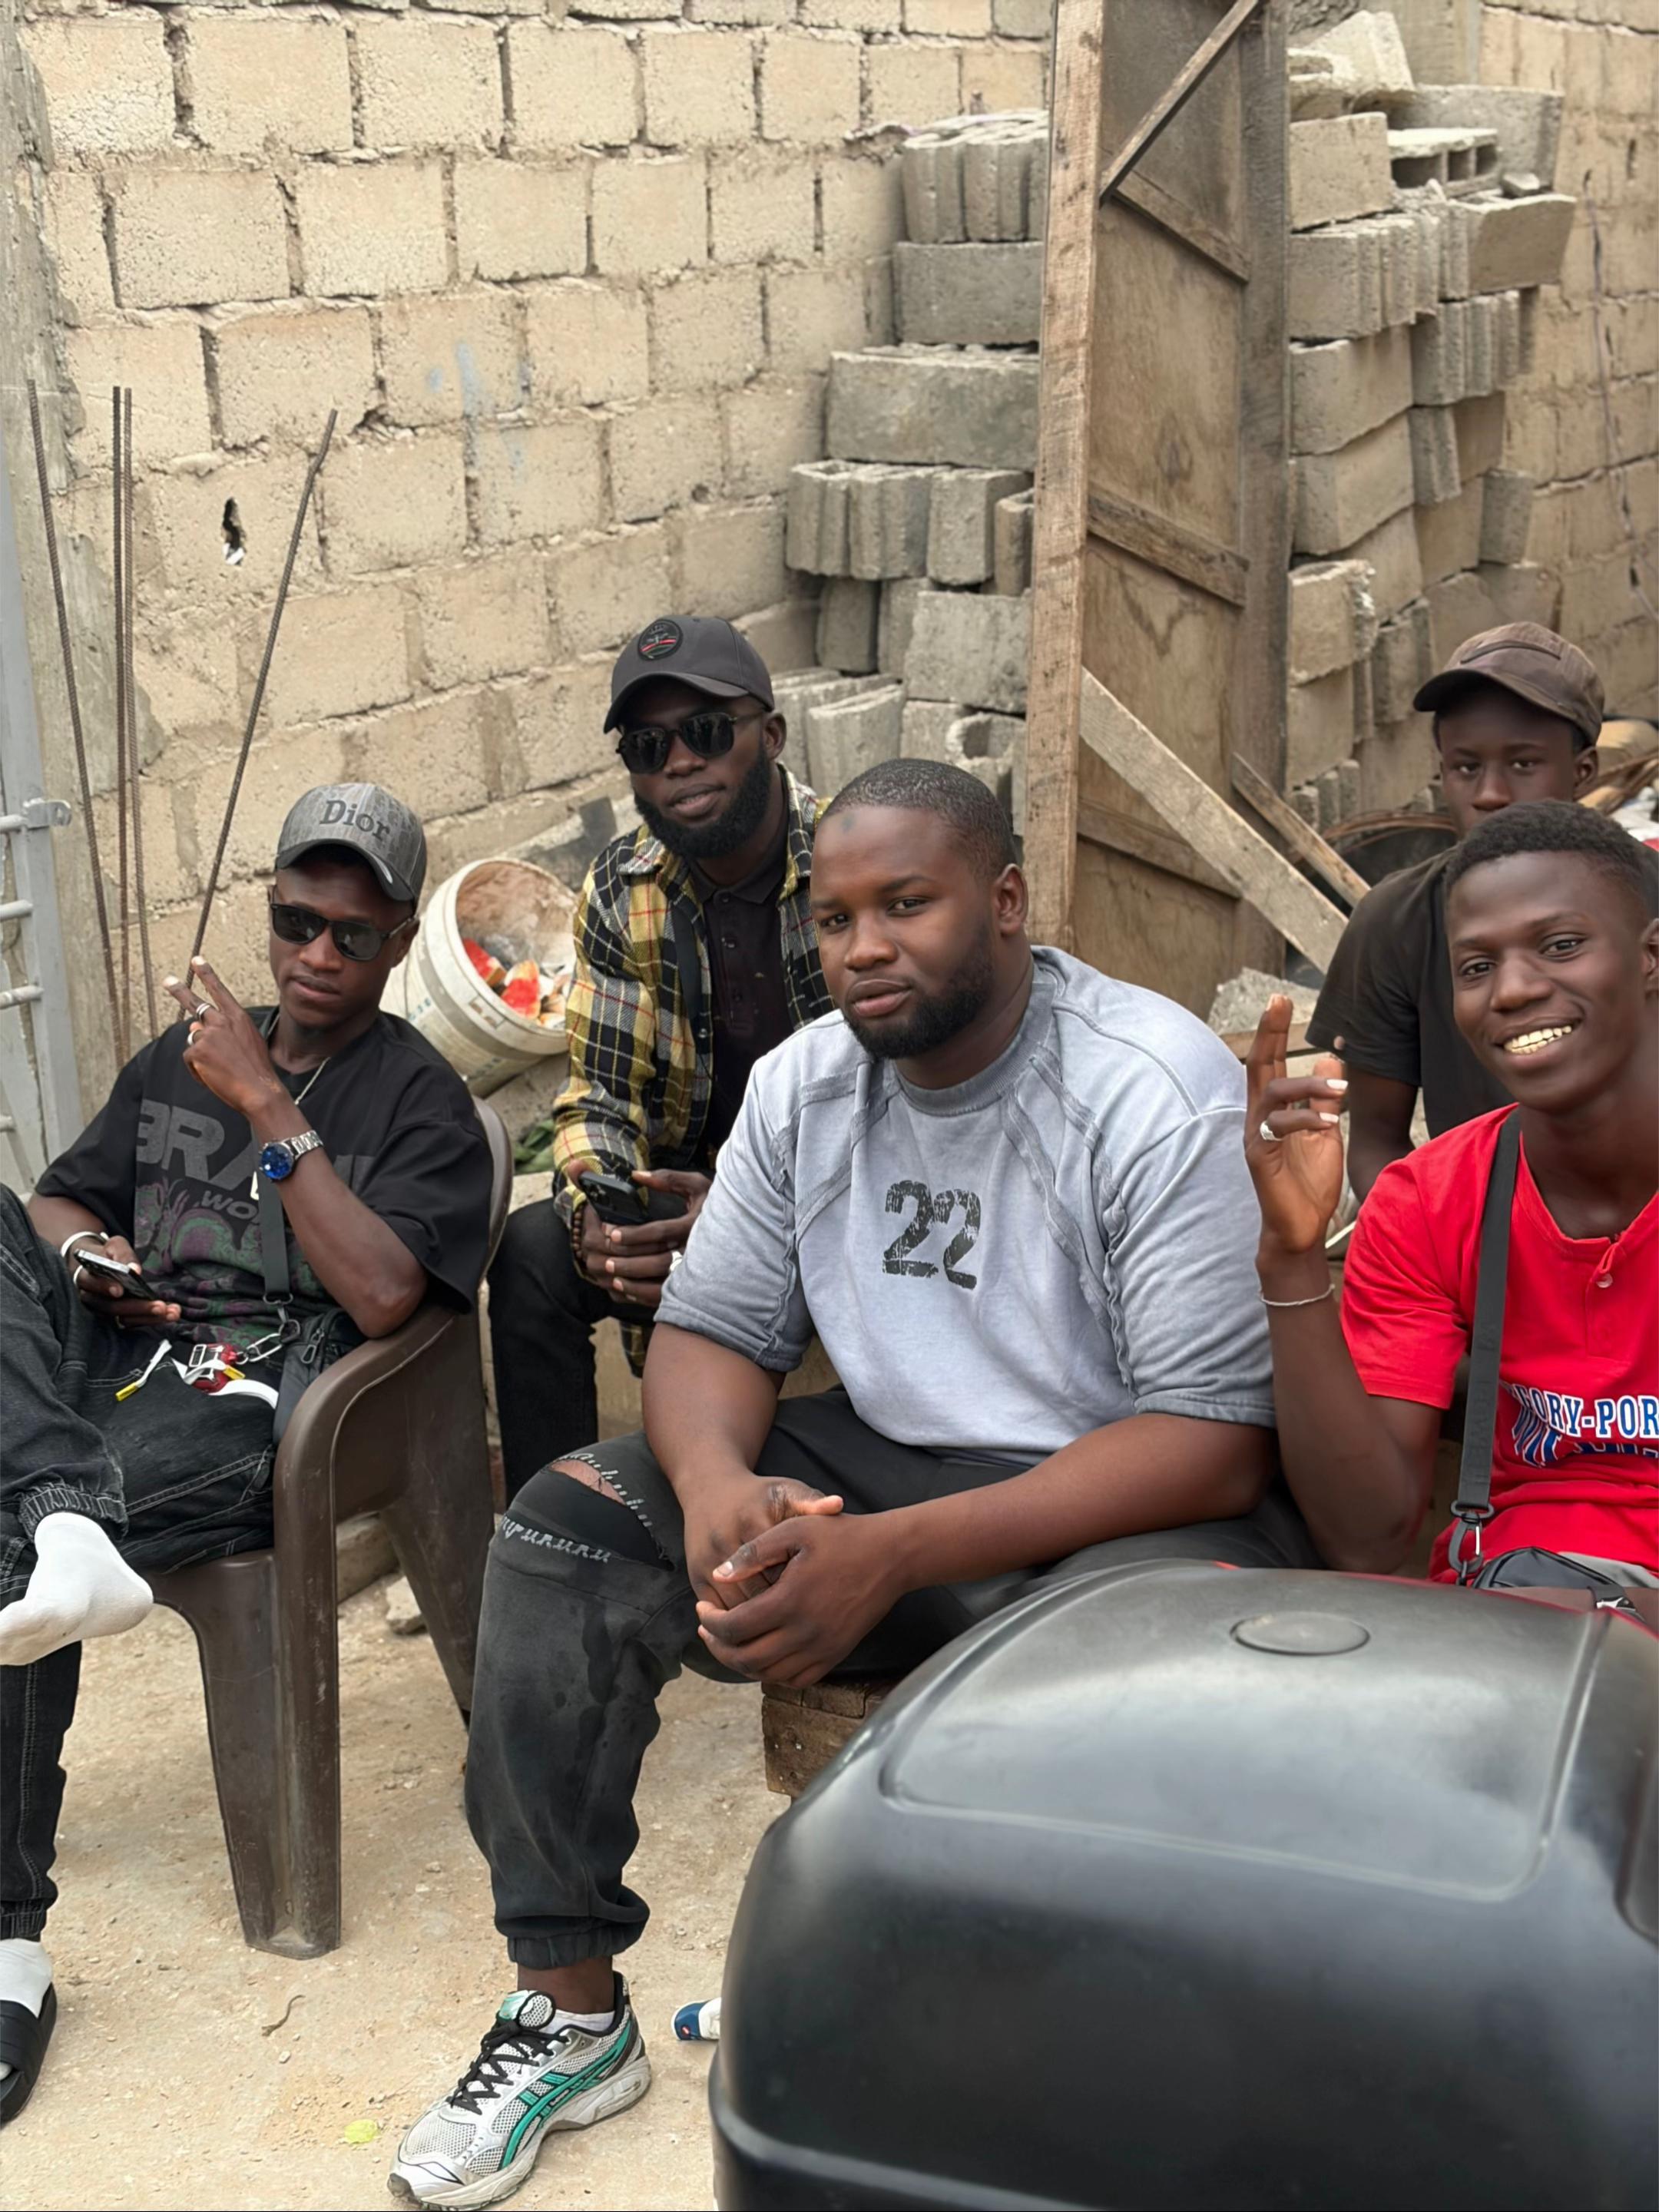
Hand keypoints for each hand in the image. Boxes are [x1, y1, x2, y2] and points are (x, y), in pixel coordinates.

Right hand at [71, 1233, 179, 1326]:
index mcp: (86, 1278)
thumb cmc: (107, 1254)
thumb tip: (135, 1270)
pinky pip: (134, 1322)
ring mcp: (104, 1311)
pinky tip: (170, 1314)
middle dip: (137, 1308)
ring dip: (149, 1318)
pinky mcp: (117, 1317)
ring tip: (172, 1313)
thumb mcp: (114, 1246)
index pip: (92, 1284)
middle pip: (112, 1307)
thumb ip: (122, 1255)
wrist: (97, 1265)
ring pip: (124, 1319)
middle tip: (160, 1306)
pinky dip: (152, 1319)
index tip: (120, 1290)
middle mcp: (92, 1298)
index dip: (105, 1287)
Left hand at [166, 958, 280, 1121]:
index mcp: (238, 1017)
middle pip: (196, 1003)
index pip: (219, 990)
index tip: (196, 961)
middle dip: (179, 991)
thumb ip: (221, 1031)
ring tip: (221, 1069)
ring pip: (194, 1040)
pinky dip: (198, 1069)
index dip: (207, 974)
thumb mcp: (246, 1043)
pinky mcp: (197, 1051)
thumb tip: (192, 1026)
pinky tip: (214, 1076)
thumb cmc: (256, 1070)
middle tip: (167, 980)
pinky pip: (190, 1058)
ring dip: (202, 1055)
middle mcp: (222, 1021)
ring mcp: (208, 1035)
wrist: (259, 1090)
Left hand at [578, 1168, 713, 1309]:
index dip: (632, 1234)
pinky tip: (626, 1288)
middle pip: (658, 1261)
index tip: (609, 1232)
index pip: (660, 1232)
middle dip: (628, 1260)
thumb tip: (636, 1175)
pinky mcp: (694, 1286)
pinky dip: (644, 1295)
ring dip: (634, 1282)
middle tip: (605, 1257)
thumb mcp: (697, 1185)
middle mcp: (699, 1251)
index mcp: (697, 1224)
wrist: (745, 1230)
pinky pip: (667, 1296)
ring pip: (662, 1284)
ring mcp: (698, 1272)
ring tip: (611, 1275)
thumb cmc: (717, 1204)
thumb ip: (668, 1178)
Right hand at [681, 1466, 843, 1610]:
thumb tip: (838, 1504)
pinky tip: (761, 1623)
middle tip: (803, 1619)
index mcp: (751, 1522)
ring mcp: (706, 1563)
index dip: (800, 1585)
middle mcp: (724, 1543)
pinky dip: (739, 1622)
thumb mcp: (785, 1491)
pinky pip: (719, 1611)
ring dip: (759, 1621)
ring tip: (785, 1626)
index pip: (780, 1567)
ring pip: (736, 1607)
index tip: (817, 1595)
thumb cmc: (759, 1497)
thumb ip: (811, 1501)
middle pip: (757, 1592)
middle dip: (781, 1608)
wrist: (710, 1491)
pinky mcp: (695, 1577)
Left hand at [695, 1512, 897, 1687]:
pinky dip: (771, 1673)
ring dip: (741, 1663)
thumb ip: (753, 1553)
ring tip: (729, 1641)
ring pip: (767, 1674)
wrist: (891, 1556)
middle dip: (717, 1647)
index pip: (734, 1628)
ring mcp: (823, 1649)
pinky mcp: (836, 1654)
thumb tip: (718, 1574)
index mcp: (790, 1601)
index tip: (701, 1609)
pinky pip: (795, 1679)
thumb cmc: (842, 1536)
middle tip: (706, 1629)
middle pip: (745, 1658)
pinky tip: (762, 1653)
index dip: (710, 1622)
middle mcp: (806, 1633)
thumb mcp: (795, 1529)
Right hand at [1245, 996, 1348, 1256]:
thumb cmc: (1310, 1183)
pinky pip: (1277, 1127)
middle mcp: (1259, 1117)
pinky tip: (1330, 1123)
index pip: (1271, 1062)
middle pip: (1258, 1065)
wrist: (1300, 1228)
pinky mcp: (1258, 1156)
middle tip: (1277, 1001)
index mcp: (1275, 1110)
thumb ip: (1323, 1099)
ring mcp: (1256, 1135)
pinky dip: (1305, 1119)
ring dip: (1307, 1085)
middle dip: (1269, 1032)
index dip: (1274, 1031)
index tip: (1280, 1000)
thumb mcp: (1324, 1133)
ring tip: (1340, 1091)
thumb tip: (1328, 1059)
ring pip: (1272, 1092)